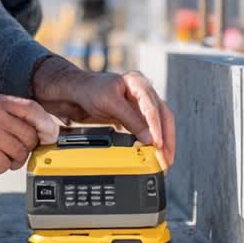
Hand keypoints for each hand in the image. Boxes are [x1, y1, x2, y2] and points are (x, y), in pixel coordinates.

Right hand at [0, 94, 59, 174]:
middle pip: (30, 136)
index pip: (32, 108)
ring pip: (20, 153)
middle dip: (26, 148)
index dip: (46, 124)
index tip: (50, 136)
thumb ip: (16, 117)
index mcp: (0, 101)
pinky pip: (5, 165)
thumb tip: (48, 130)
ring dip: (12, 160)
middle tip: (10, 149)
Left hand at [33, 57, 175, 167]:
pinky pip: (150, 128)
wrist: (76, 92)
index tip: (157, 143)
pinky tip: (154, 152)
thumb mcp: (110, 104)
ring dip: (163, 141)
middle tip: (166, 157)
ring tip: (164, 159)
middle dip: (167, 138)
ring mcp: (141, 103)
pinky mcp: (136, 115)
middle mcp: (143, 92)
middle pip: (163, 116)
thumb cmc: (90, 90)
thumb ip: (130, 119)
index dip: (156, 127)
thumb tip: (149, 138)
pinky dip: (153, 141)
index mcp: (138, 83)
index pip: (153, 107)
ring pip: (160, 123)